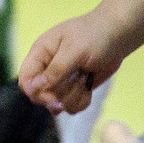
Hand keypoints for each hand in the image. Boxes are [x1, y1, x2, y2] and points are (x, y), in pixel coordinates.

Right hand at [17, 0, 143, 114]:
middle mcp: (47, 69)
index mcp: (40, 54)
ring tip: (85, 77)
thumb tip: (34, 87)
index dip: (35, 92)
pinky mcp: (75, 89)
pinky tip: (89, 87)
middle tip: (79, 83)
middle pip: (41, 96)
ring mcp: (61, 80)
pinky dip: (82, 101)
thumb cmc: (95, 35)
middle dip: (59, 94)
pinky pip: (72, 106)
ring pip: (58, 104)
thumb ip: (56, 69)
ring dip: (74, 95)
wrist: (118, 36)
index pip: (26, 80)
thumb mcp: (75, 50)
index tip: (53, 97)